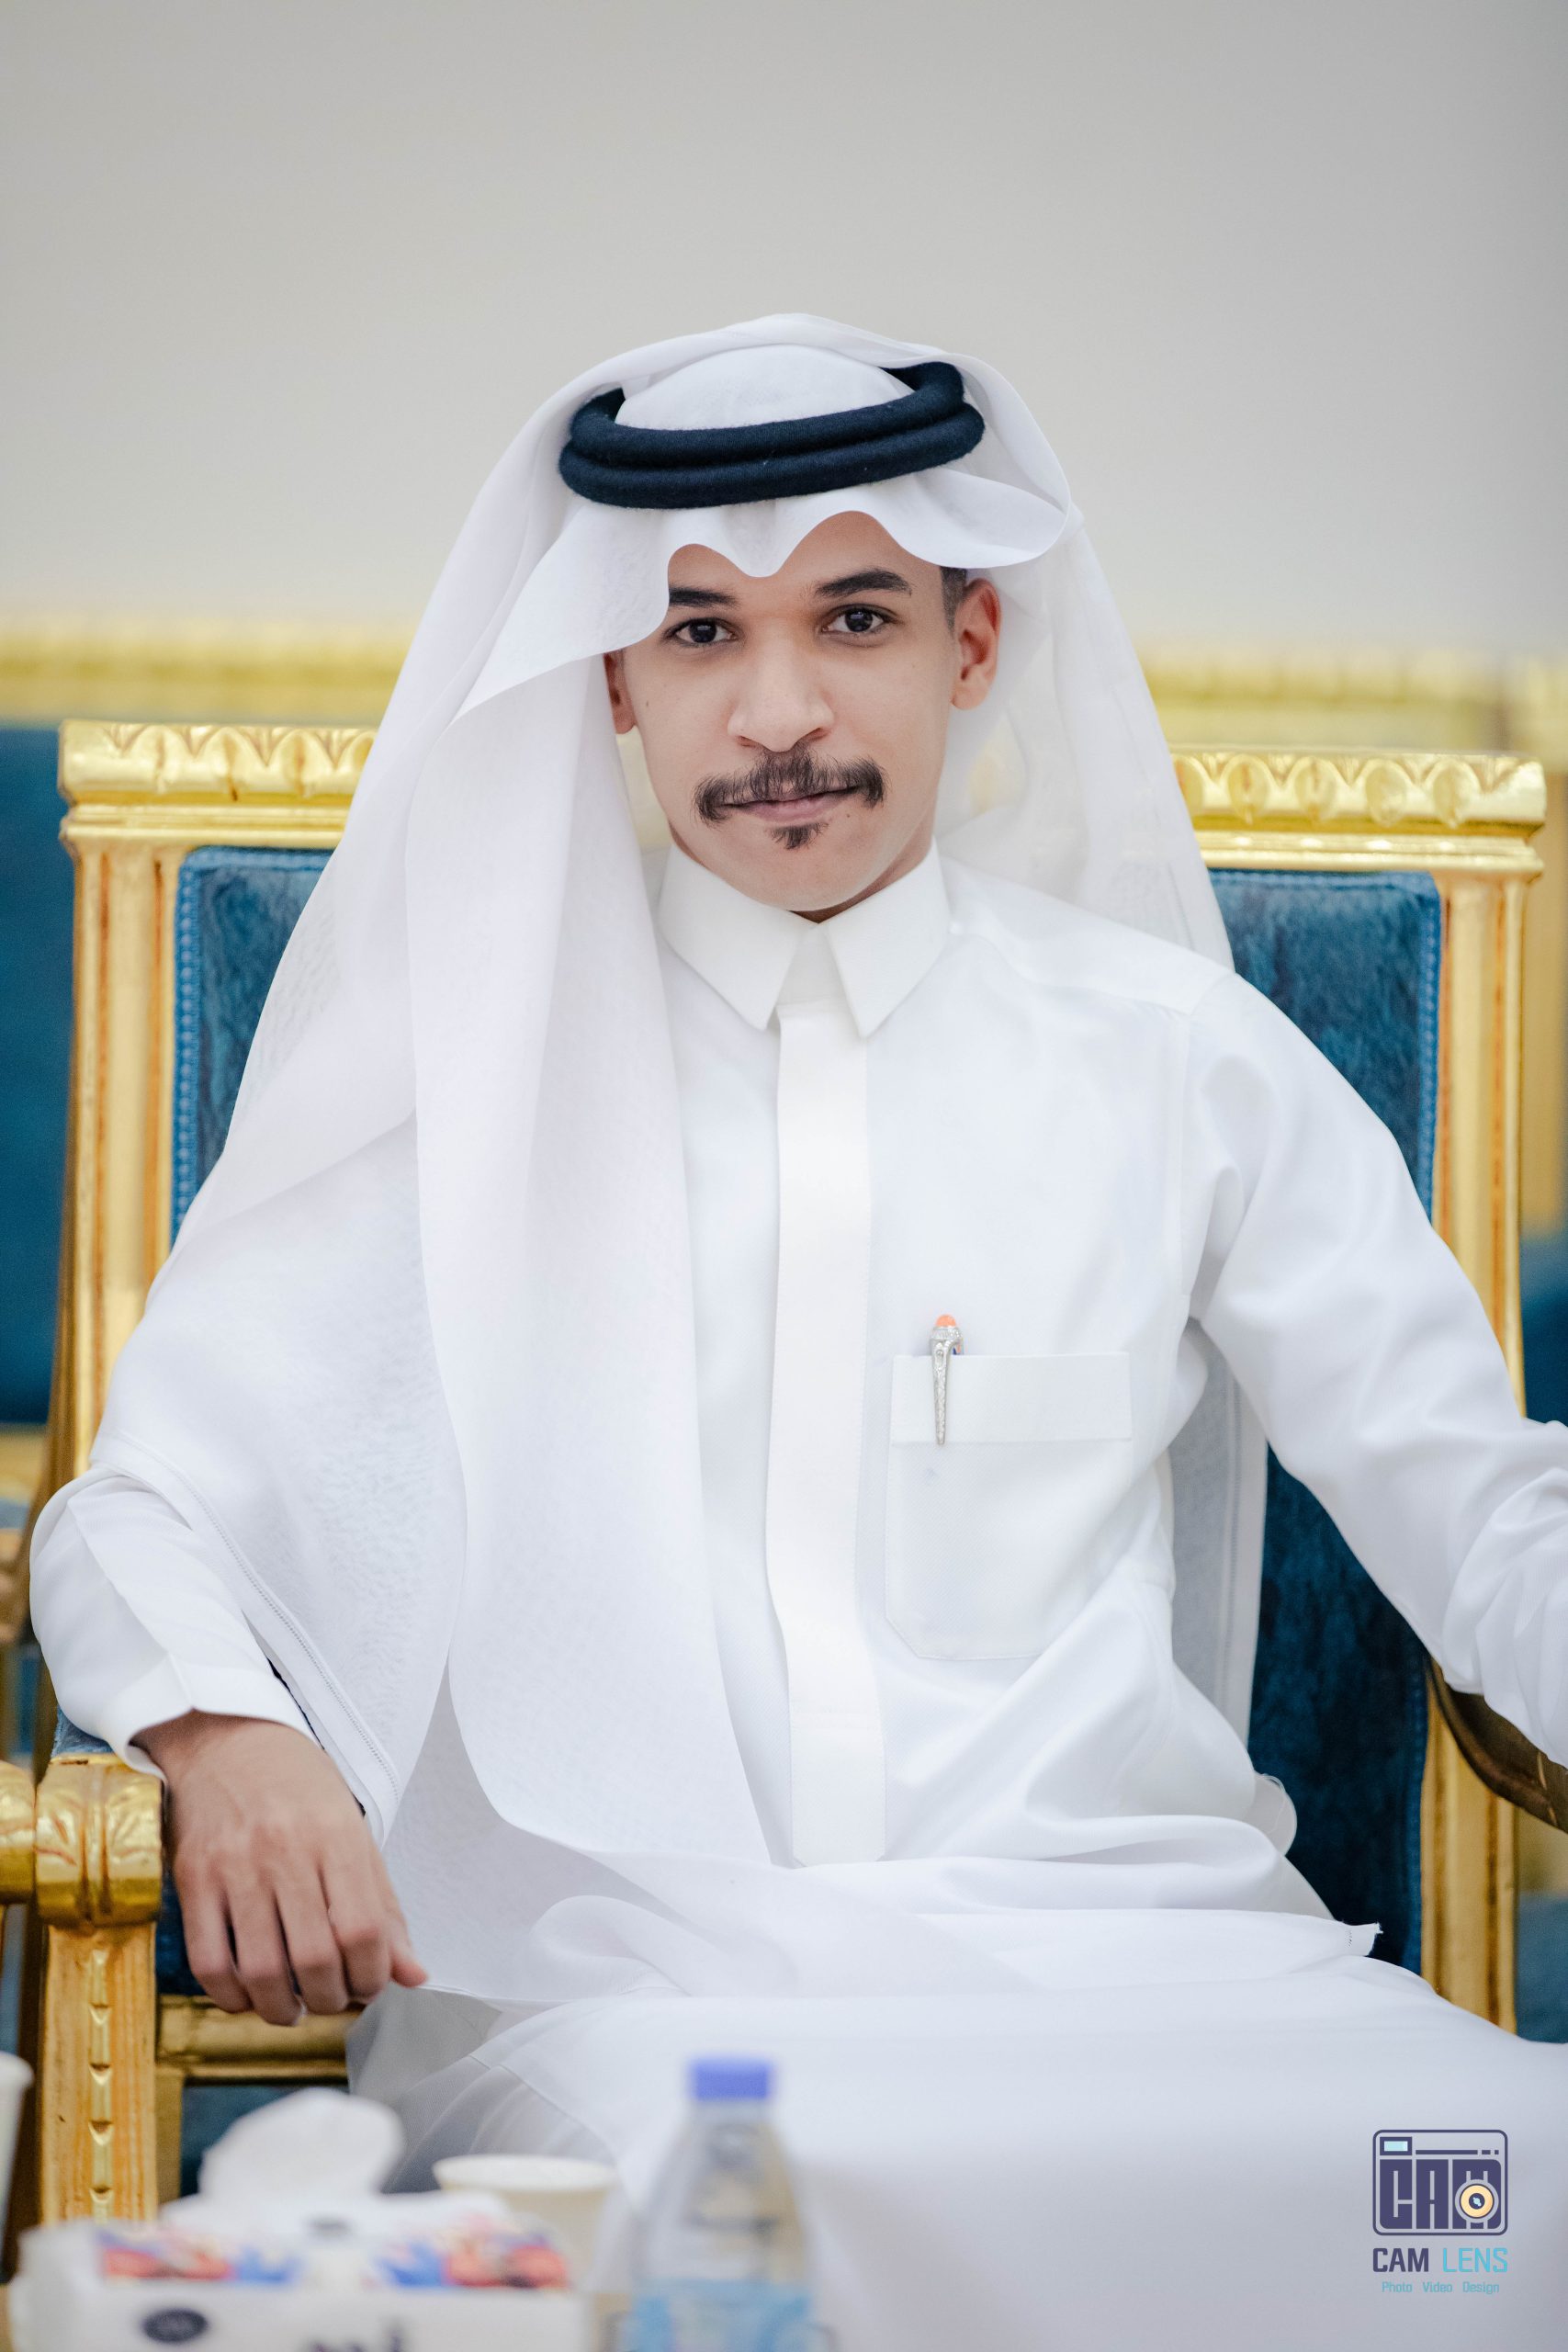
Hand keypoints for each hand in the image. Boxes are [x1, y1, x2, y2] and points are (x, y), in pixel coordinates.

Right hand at [139, 1712, 427, 2026]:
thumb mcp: (354, 1832)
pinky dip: (230, 1994)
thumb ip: (384, 1908)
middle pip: (315, 1958)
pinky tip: (247, 1994)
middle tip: (331, 1999)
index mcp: (336, 1837)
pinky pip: (208, 1960)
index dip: (372, 1976)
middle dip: (329, 1999)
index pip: (363, 1929)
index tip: (369, 1986)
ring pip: (261, 1969)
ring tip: (292, 2006)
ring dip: (281, 2008)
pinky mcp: (193, 1880)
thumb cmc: (299, 1787)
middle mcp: (286, 1852)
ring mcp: (235, 1867)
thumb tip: (412, 1976)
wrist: (227, 1740)